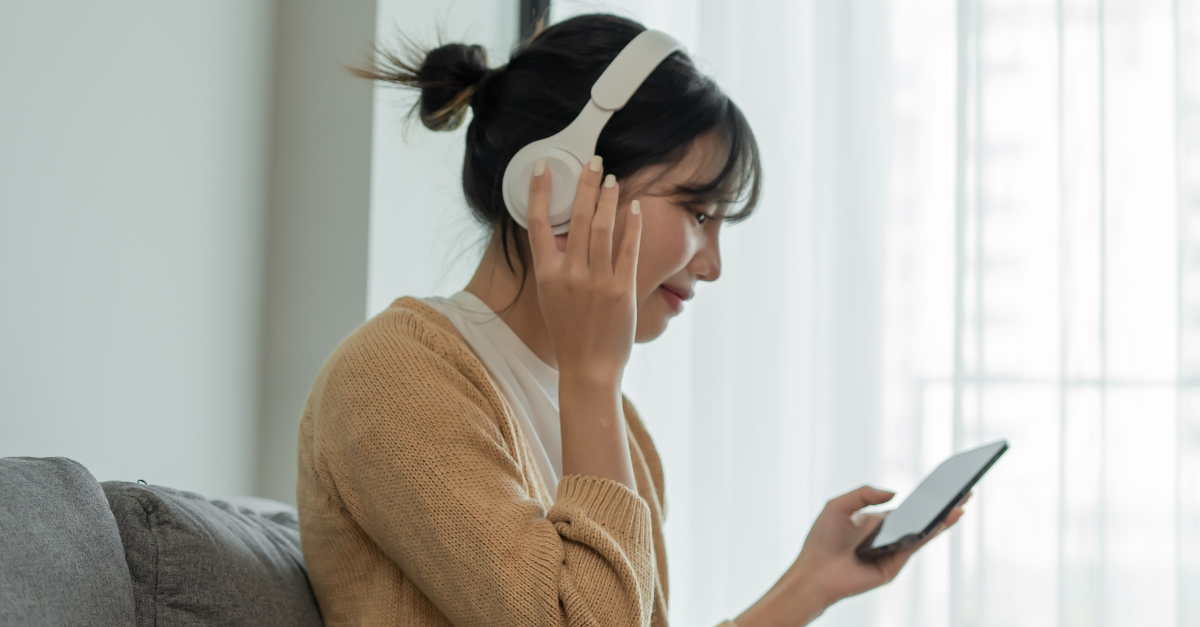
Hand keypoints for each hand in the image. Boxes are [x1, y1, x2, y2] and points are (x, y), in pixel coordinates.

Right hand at [526, 156, 641, 377]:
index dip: (539, 192)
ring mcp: (597, 281)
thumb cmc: (569, 333)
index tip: (543, 167)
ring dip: (607, 198)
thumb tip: (564, 234)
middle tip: (592, 161)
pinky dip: (632, 225)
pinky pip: (628, 248)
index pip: (537, 224)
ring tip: (612, 178)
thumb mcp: (550, 296)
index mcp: (546, 275)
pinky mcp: (622, 289)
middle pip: (575, 217)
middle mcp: (570, 274)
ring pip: (602, 227)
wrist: (588, 368)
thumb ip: (555, 266)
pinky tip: (635, 207)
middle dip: (584, 184)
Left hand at [736, 486, 968, 626]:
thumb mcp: (839, 505)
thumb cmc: (821, 539)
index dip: (925, 499)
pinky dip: (929, 534)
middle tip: (964, 492)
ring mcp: (893, 551)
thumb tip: (895, 494)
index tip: (944, 485)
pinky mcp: (894, 566)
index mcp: (876, 522)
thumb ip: (865, 494)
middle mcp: (888, 537)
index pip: (907, 508)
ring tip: (961, 506)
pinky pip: (914, 546)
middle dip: (942, 508)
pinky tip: (941, 522)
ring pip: (923, 533)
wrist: (813, 570)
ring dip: (943, 520)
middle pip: (921, 520)